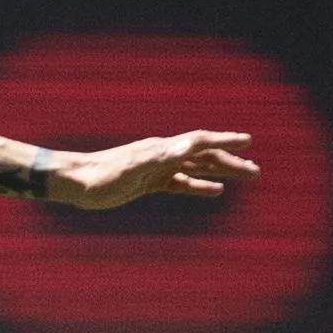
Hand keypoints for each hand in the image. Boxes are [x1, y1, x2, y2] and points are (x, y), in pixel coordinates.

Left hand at [59, 131, 259, 208]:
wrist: (75, 182)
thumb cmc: (101, 175)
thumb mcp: (133, 167)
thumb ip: (160, 156)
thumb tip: (187, 146)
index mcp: (162, 149)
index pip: (200, 141)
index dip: (224, 141)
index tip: (248, 142)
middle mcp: (163, 155)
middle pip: (204, 156)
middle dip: (231, 161)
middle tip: (256, 171)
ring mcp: (157, 169)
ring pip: (197, 168)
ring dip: (221, 172)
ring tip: (246, 175)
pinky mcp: (149, 183)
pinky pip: (181, 183)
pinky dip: (199, 186)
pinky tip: (215, 191)